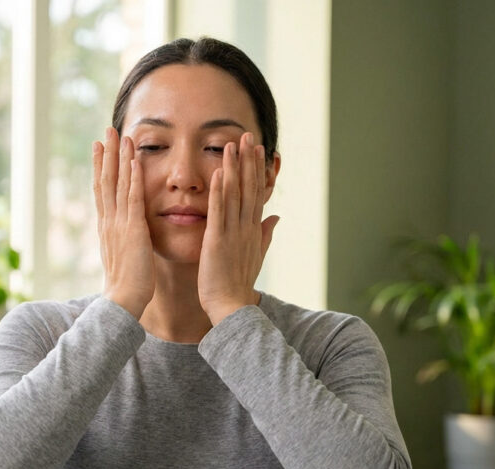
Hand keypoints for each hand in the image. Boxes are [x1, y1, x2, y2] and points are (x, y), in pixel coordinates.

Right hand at [93, 127, 154, 318]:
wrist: (123, 301)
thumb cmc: (126, 284)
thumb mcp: (121, 256)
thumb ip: (121, 240)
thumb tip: (121, 234)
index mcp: (107, 227)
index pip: (101, 190)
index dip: (100, 167)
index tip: (99, 147)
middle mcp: (109, 221)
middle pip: (105, 180)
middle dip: (105, 154)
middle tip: (106, 130)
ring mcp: (119, 224)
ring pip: (117, 183)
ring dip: (119, 157)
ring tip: (120, 135)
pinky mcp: (133, 229)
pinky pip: (133, 198)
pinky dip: (133, 177)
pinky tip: (134, 160)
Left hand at [198, 132, 279, 324]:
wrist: (231, 307)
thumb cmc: (238, 284)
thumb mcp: (255, 256)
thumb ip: (265, 234)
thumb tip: (276, 217)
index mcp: (253, 230)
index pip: (256, 193)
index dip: (257, 169)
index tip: (257, 149)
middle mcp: (246, 227)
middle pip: (249, 187)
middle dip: (248, 160)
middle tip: (248, 135)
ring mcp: (233, 233)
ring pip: (235, 194)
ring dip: (234, 167)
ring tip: (233, 144)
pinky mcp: (217, 240)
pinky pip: (219, 211)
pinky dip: (220, 191)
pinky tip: (220, 172)